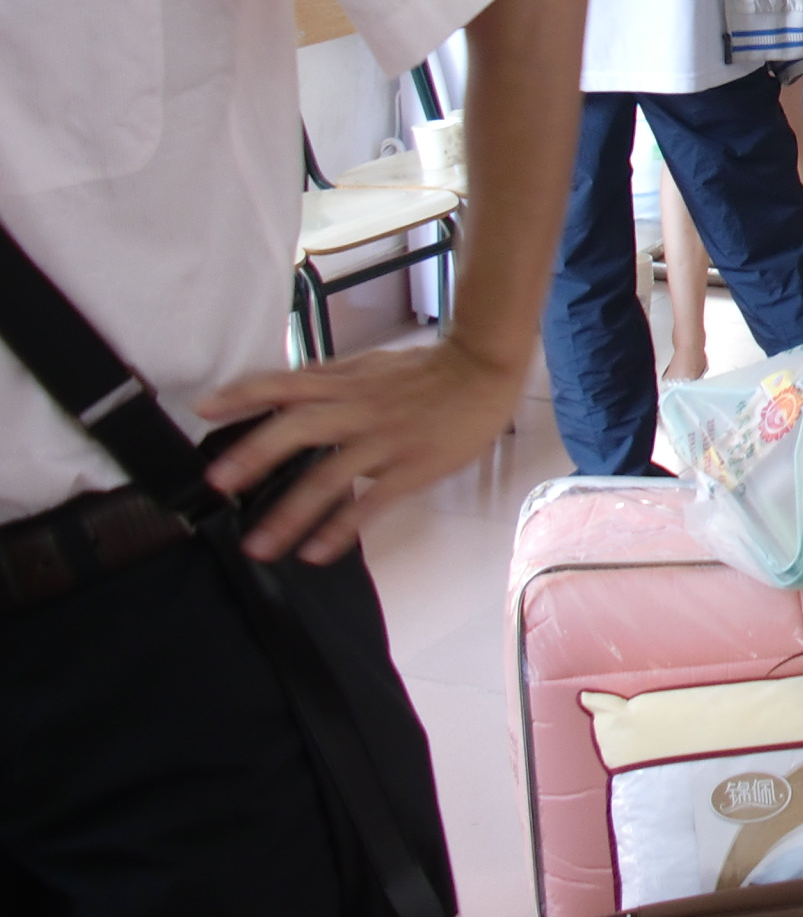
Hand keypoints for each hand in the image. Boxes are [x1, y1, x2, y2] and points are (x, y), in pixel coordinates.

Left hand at [197, 339, 525, 562]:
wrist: (484, 370)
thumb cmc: (426, 370)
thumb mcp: (372, 364)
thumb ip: (329, 377)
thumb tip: (287, 382)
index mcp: (345, 384)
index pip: (285, 383)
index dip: (244, 394)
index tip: (203, 410)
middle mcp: (358, 408)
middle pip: (298, 428)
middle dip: (255, 455)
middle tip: (217, 485)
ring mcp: (386, 439)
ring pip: (330, 474)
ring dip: (291, 511)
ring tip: (259, 546)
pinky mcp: (413, 466)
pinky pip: (373, 501)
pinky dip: (343, 527)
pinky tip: (318, 552)